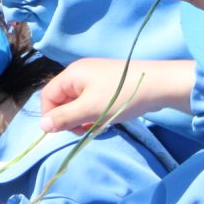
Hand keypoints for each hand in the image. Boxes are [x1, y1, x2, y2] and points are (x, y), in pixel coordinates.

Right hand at [40, 58, 194, 133]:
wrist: (161, 84)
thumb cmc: (121, 96)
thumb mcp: (91, 110)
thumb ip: (65, 118)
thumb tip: (42, 126)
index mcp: (71, 75)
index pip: (48, 96)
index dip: (51, 115)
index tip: (66, 130)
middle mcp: (80, 73)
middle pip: (63, 99)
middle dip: (70, 118)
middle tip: (86, 130)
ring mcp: (95, 77)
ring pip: (78, 102)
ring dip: (84, 117)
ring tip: (99, 125)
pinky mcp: (108, 83)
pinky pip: (92, 100)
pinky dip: (95, 112)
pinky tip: (108, 118)